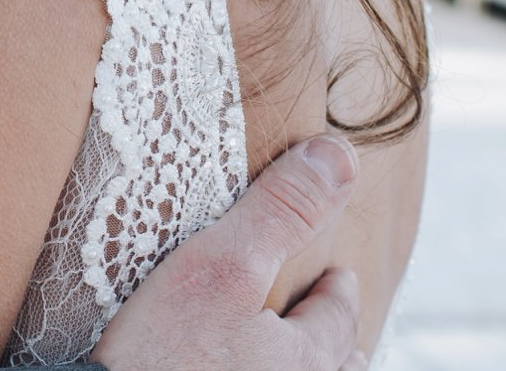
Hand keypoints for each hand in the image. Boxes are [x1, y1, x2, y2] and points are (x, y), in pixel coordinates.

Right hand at [93, 134, 366, 370]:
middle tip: (340, 331)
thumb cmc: (164, 357)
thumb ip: (281, 213)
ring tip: (302, 365)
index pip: (338, 318)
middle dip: (337, 345)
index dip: (339, 294)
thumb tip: (338, 155)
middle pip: (335, 368)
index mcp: (305, 359)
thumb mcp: (221, 268)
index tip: (341, 278)